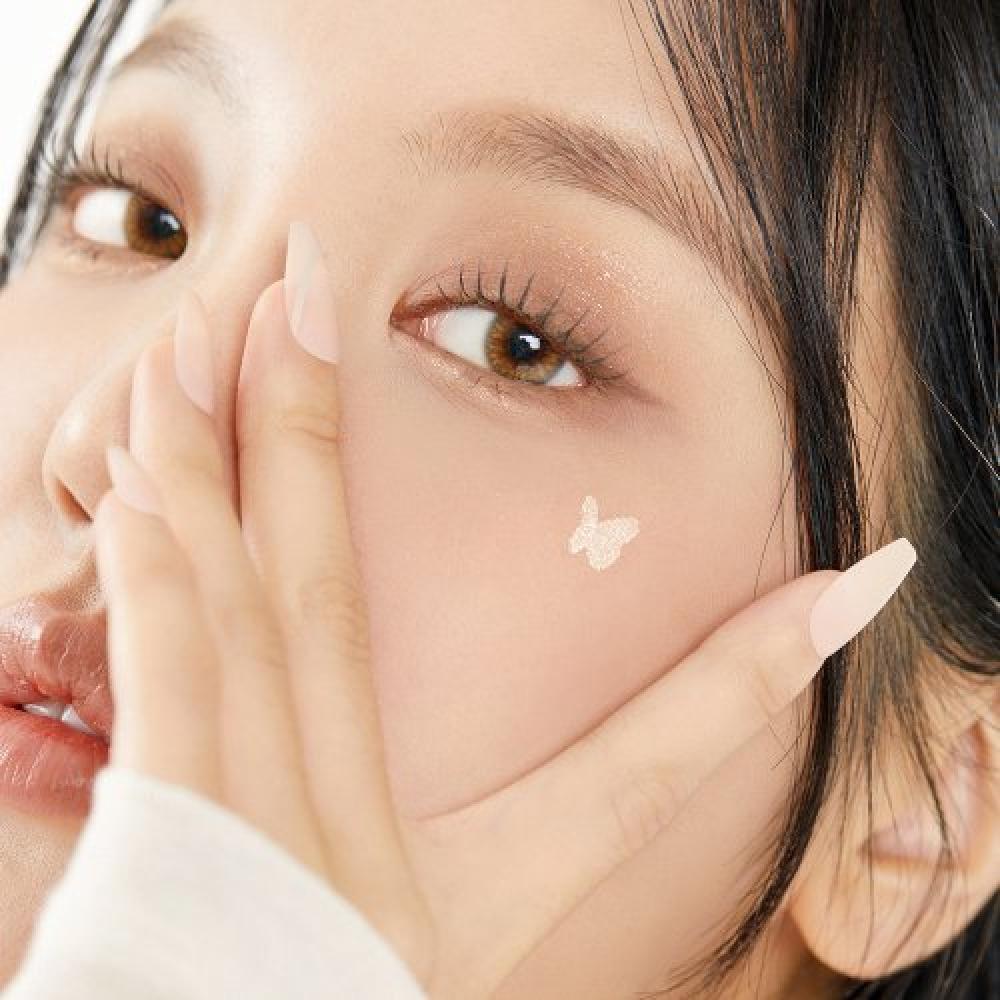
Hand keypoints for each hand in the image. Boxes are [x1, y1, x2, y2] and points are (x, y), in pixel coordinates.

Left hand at [94, 221, 913, 998]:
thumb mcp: (420, 954)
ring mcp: (282, 871)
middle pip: (356, 609)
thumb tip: (516, 727)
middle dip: (327, 432)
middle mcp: (379, 878)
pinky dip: (165, 574)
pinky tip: (138, 472)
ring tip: (217, 329)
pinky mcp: (183, 883)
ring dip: (237, 459)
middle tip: (312, 289)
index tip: (861, 583)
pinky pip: (179, 691)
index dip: (760, 677)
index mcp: (466, 907)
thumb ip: (425, 850)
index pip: (646, 770)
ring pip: (264, 617)